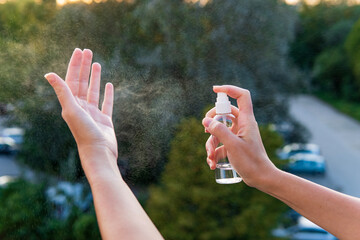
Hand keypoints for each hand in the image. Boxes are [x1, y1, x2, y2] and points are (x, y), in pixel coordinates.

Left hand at [44, 48, 117, 174]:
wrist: (99, 152)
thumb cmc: (84, 132)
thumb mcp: (72, 110)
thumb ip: (63, 91)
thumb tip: (49, 74)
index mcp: (72, 104)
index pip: (72, 79)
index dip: (75, 65)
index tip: (79, 51)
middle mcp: (81, 107)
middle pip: (83, 82)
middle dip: (85, 66)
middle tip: (88, 51)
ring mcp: (93, 113)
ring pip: (94, 91)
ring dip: (95, 77)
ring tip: (98, 64)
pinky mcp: (105, 120)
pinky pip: (106, 104)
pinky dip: (108, 94)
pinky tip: (109, 85)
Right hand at [202, 85, 277, 187]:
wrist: (261, 178)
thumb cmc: (251, 161)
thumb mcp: (232, 145)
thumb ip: (219, 131)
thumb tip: (206, 120)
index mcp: (246, 120)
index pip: (241, 96)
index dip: (229, 89)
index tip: (215, 89)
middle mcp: (242, 125)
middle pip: (224, 113)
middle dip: (212, 120)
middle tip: (205, 128)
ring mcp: (238, 135)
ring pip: (219, 130)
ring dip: (211, 143)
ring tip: (210, 157)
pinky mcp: (234, 145)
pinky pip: (220, 143)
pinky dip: (214, 152)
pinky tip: (212, 164)